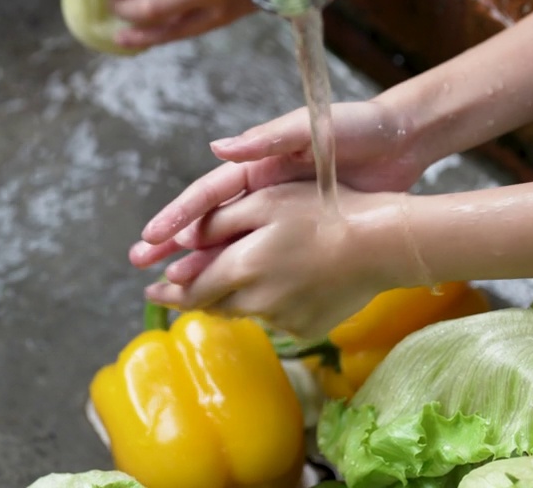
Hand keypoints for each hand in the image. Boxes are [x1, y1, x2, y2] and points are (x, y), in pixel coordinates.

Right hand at [132, 99, 423, 265]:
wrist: (401, 142)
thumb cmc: (355, 127)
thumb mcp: (310, 128)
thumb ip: (267, 139)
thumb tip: (218, 148)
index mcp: (258, 164)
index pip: (208, 193)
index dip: (178, 215)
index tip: (152, 237)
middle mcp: (262, 189)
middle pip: (210, 221)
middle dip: (174, 244)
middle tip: (142, 266)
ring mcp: (281, 212)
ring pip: (232, 243)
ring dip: (202, 264)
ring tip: (174, 289)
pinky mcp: (303, 229)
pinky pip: (265, 255)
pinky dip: (243, 273)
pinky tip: (229, 294)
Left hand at [140, 182, 412, 338]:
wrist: (383, 243)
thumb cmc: (323, 211)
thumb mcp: (267, 202)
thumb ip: (218, 224)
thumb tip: (178, 252)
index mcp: (242, 267)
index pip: (191, 288)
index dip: (167, 291)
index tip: (149, 291)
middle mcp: (257, 301)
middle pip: (213, 305)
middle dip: (191, 298)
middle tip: (170, 295)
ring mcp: (284, 319)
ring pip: (243, 312)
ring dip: (230, 300)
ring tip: (226, 285)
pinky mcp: (307, 329)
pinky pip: (275, 319)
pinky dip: (268, 305)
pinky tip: (281, 285)